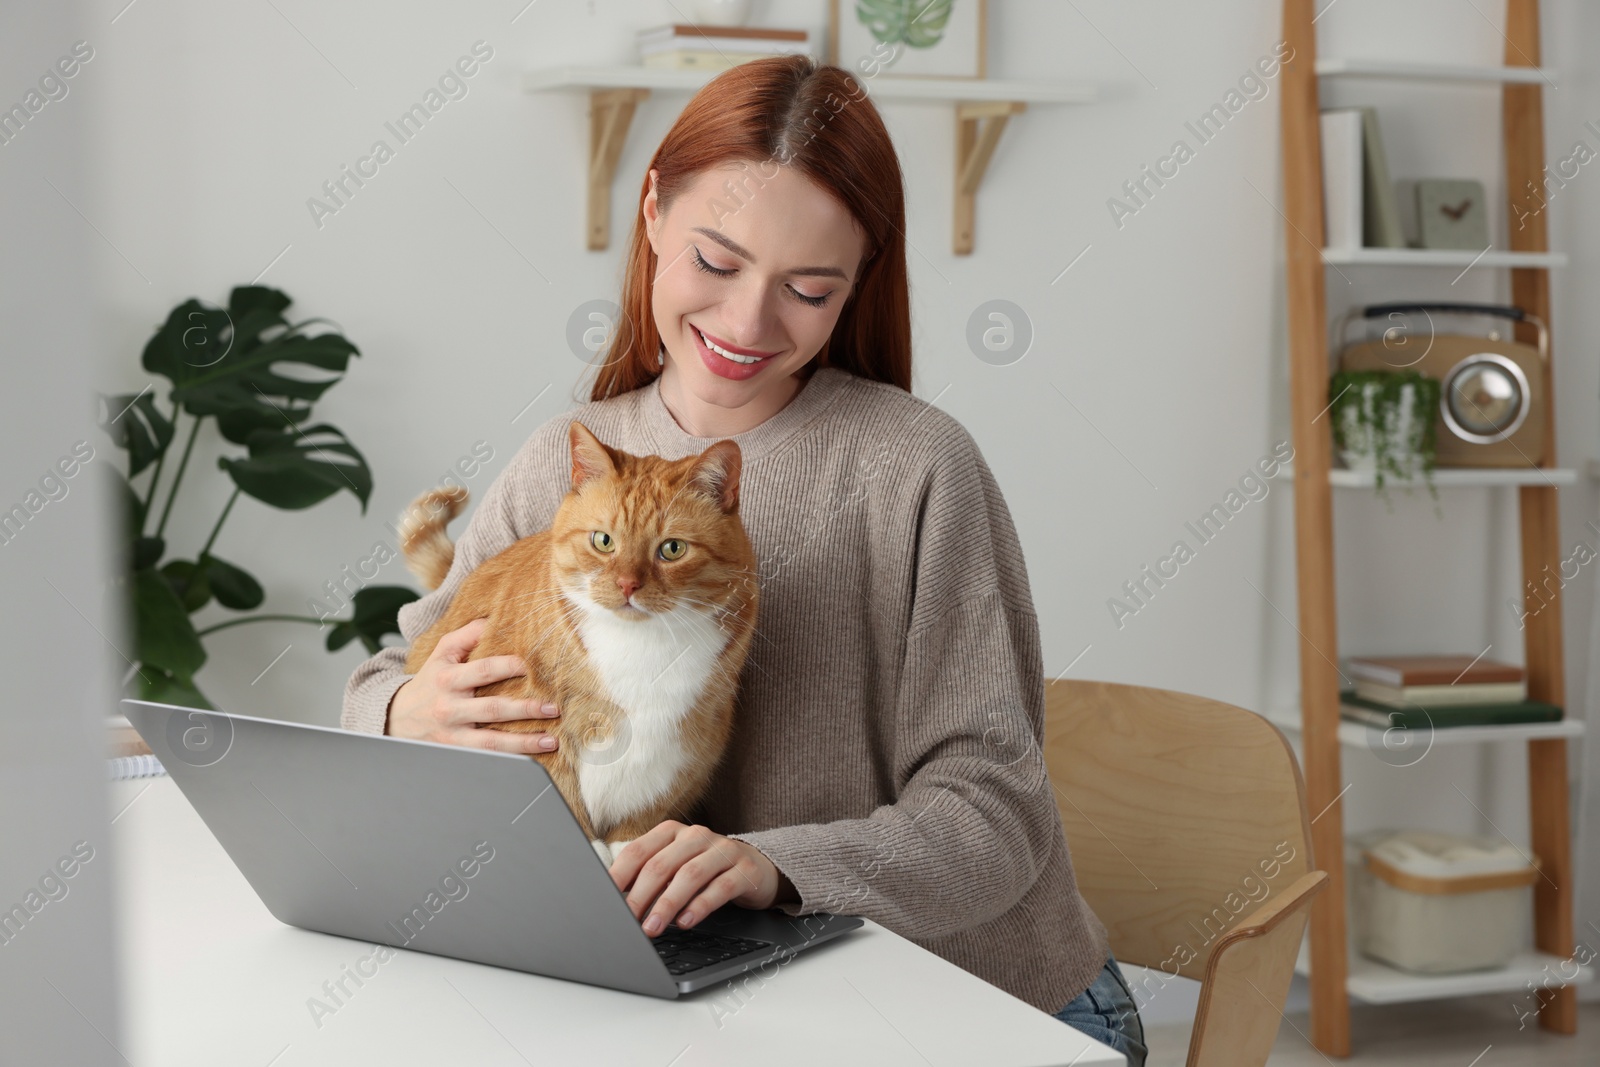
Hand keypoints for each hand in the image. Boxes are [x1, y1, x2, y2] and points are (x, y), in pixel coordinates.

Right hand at [386, 617, 559, 753]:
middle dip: (525, 709)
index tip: (533, 667)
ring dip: (523, 743)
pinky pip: (486, 757)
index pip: (484, 671)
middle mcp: (450, 708)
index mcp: (448, 678)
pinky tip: (532, 759)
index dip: (510, 667)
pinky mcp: (456, 753)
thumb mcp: (441, 654)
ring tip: (550, 741)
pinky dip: (509, 760)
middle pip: (493, 709)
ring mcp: (453, 734)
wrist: (396, 718)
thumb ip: (467, 635)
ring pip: (491, 742)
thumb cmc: (430, 681)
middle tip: (552, 708)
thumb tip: (495, 618)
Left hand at [609, 821, 782, 936]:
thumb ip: (649, 877)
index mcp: (672, 832)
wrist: (757, 868)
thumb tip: (617, 901)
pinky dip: (700, 906)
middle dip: (640, 896)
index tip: (605, 900)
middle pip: (661, 865)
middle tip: (627, 921)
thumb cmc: (706, 870)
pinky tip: (686, 922)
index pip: (638, 851)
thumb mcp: (676, 867)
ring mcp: (723, 851)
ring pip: (689, 875)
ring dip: (667, 904)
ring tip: (652, 928)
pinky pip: (720, 888)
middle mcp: (697, 836)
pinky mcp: (745, 870)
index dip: (619, 876)